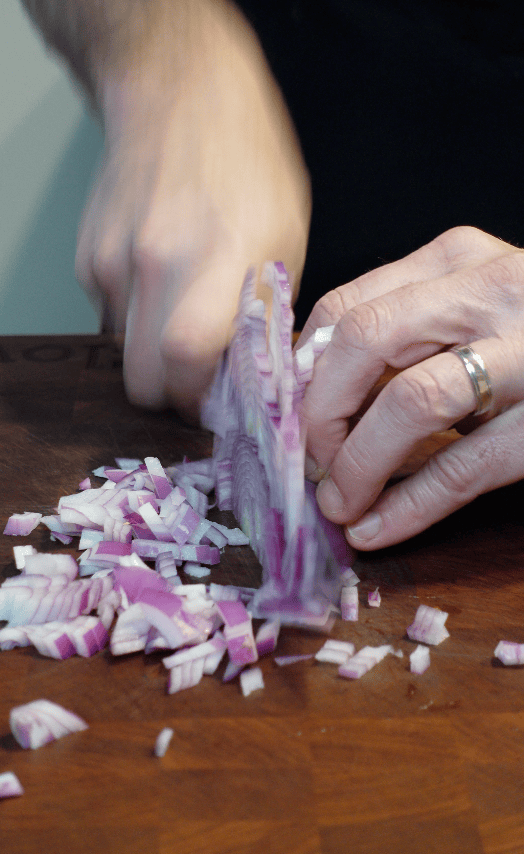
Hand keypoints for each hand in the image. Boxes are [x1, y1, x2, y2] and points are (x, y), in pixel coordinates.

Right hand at [75, 4, 309, 420]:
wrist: (180, 94)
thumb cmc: (248, 162)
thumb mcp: (287, 237)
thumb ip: (263, 313)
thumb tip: (248, 373)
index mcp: (220, 257)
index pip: (187, 362)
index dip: (199, 400)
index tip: (215, 402)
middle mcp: (157, 262)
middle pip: (142, 381)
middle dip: (171, 393)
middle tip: (199, 377)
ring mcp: (114, 259)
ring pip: (124, 354)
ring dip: (153, 353)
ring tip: (183, 311)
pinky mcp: (89, 257)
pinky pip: (111, 317)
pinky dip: (136, 317)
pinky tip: (161, 279)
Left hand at [298, 226, 523, 548]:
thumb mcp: (473, 303)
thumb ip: (407, 326)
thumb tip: (316, 388)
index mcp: (456, 260)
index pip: (346, 306)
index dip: (304, 371)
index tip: (291, 417)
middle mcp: (488, 292)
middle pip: (364, 342)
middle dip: (321, 413)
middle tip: (311, 462)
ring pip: (411, 403)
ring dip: (357, 465)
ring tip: (339, 504)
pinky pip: (463, 467)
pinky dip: (408, 506)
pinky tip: (377, 529)